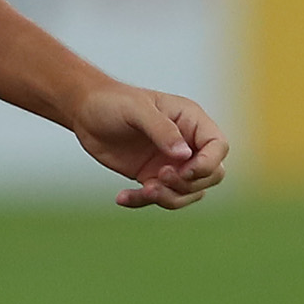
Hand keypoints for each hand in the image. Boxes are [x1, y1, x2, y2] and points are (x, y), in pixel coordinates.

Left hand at [69, 82, 227, 209]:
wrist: (86, 112)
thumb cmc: (113, 102)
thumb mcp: (137, 110)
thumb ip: (161, 130)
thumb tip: (184, 155)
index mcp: (191, 121)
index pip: (218, 147)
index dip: (208, 164)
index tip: (184, 171)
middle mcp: (187, 144)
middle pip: (211, 175)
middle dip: (189, 184)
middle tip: (158, 177)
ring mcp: (171, 163)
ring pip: (188, 192)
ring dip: (169, 198)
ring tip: (143, 190)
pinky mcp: (152, 176)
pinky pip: (159, 198)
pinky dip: (143, 202)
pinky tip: (122, 197)